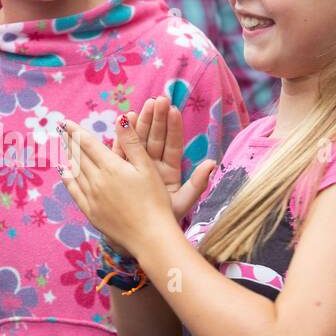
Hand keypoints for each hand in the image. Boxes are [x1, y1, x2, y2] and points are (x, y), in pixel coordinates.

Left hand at [61, 112, 201, 257]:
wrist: (149, 236)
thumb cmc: (154, 201)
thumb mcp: (147, 168)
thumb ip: (132, 142)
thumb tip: (121, 118)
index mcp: (111, 167)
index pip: (88, 144)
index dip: (76, 131)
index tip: (65, 122)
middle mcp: (96, 180)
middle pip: (78, 156)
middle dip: (70, 141)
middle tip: (61, 131)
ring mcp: (91, 197)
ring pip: (74, 172)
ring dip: (68, 157)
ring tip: (63, 147)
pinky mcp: (90, 212)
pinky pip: (73, 191)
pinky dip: (67, 179)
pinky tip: (64, 172)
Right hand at [114, 96, 216, 220]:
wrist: (141, 235)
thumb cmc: (163, 220)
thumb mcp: (182, 202)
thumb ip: (197, 184)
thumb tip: (213, 163)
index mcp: (170, 171)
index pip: (172, 145)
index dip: (174, 128)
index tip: (174, 110)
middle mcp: (154, 165)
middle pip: (156, 138)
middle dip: (157, 119)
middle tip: (159, 100)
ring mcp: (137, 166)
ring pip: (140, 140)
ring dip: (142, 123)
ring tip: (143, 106)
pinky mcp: (122, 169)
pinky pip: (123, 150)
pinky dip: (123, 136)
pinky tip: (124, 120)